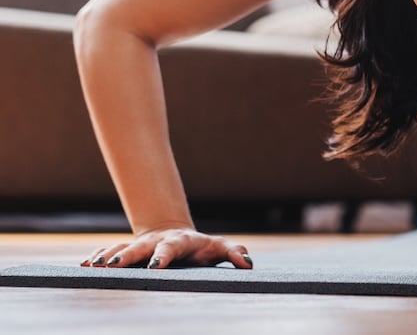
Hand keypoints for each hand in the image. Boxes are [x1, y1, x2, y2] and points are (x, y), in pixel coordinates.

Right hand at [80, 226, 253, 269]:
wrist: (176, 234)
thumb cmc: (200, 247)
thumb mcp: (218, 248)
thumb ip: (233, 253)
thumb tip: (247, 263)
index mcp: (179, 241)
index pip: (171, 247)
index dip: (163, 255)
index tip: (156, 266)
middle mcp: (156, 241)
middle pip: (139, 247)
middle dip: (126, 256)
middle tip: (113, 266)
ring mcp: (139, 245)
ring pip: (120, 248)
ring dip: (107, 257)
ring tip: (93, 267)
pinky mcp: (126, 250)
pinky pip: (108, 252)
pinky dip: (96, 258)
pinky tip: (83, 267)